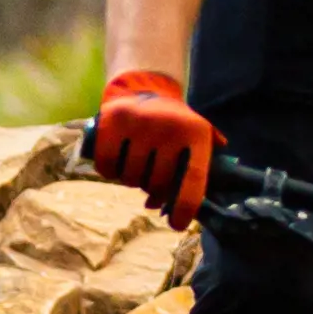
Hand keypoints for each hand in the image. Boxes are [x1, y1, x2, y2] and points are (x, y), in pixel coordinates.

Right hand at [88, 68, 220, 225]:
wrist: (144, 88)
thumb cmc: (173, 124)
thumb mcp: (197, 136)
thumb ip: (205, 166)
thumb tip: (201, 205)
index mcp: (196, 133)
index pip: (194, 179)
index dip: (185, 207)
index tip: (177, 225)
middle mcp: (170, 127)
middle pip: (158, 183)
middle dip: (154, 191)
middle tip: (151, 181)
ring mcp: (140, 123)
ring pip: (131, 178)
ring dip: (131, 182)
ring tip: (135, 168)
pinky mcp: (113, 121)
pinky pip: (108, 166)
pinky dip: (109, 173)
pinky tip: (116, 165)